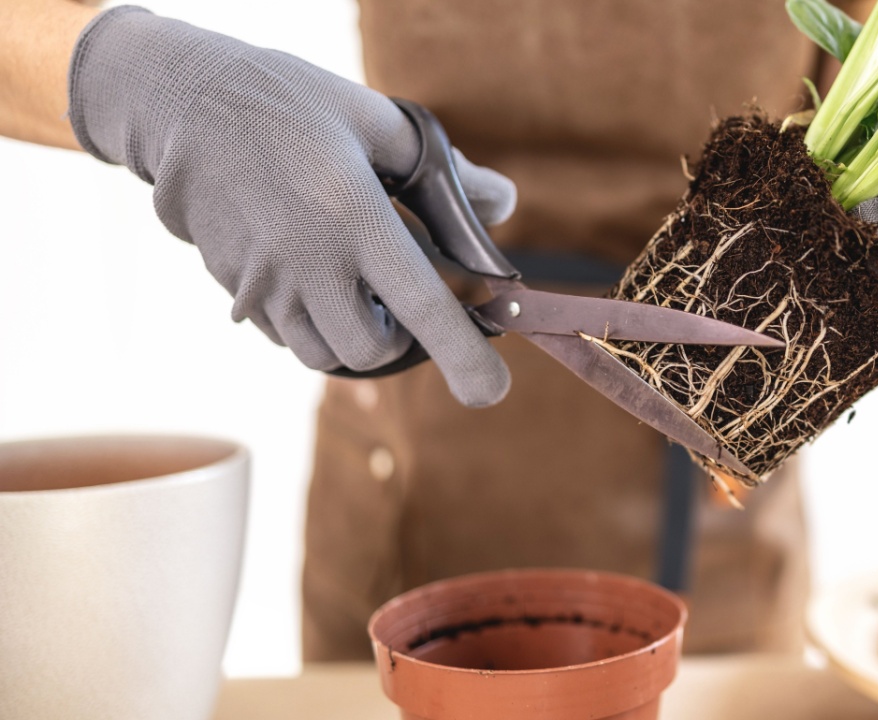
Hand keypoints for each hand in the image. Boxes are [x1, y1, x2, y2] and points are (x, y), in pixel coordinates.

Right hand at [68, 7, 514, 406]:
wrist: (183, 103)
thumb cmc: (291, 102)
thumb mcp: (377, 120)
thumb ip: (445, 172)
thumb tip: (503, 204)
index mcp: (353, 216)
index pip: (422, 306)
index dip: (464, 356)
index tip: (492, 392)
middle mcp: (306, 261)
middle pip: (369, 352)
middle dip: (399, 339)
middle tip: (399, 295)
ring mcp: (262, 282)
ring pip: (321, 354)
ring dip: (352, 335)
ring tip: (353, 281)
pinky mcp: (233, 288)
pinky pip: (283, 334)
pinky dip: (311, 322)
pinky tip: (310, 270)